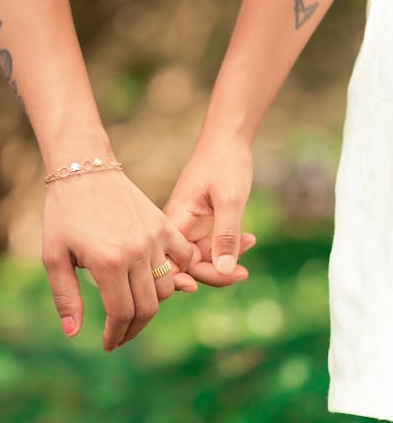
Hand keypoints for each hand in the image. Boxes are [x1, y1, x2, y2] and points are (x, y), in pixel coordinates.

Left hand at [42, 166, 196, 350]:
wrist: (85, 170)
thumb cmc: (63, 213)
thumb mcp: (53, 256)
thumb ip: (65, 296)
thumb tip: (73, 334)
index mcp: (108, 262)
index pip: (122, 313)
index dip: (116, 335)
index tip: (108, 344)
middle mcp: (137, 252)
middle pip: (147, 307)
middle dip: (133, 329)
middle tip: (120, 336)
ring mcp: (154, 238)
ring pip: (165, 287)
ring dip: (152, 305)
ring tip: (133, 310)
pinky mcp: (163, 225)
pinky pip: (181, 258)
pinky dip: (176, 274)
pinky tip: (158, 282)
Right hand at [164, 133, 255, 284]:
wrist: (228, 138)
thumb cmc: (225, 163)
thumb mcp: (230, 200)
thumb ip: (226, 237)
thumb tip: (224, 271)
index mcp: (175, 220)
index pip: (172, 264)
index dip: (185, 280)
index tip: (209, 284)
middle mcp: (177, 226)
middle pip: (187, 266)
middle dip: (214, 272)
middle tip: (244, 272)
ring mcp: (188, 225)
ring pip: (200, 258)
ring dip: (225, 260)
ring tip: (250, 245)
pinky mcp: (199, 223)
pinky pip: (209, 245)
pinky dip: (228, 247)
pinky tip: (249, 239)